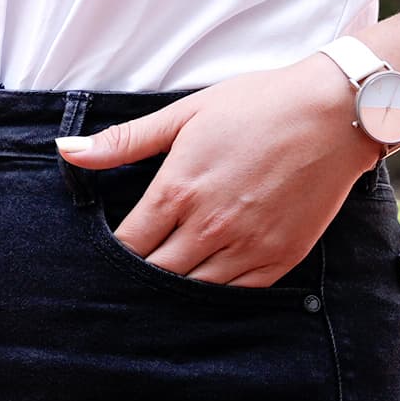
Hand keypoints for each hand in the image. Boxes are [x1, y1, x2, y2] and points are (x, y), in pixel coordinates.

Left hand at [56, 53, 377, 286]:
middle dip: (138, 274)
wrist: (333, 113)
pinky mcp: (280, 258)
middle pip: (156, 274)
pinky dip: (215, 293)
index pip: (128, 244)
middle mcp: (209, 226)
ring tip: (160, 286)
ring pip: (193, 290)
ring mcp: (247, 246)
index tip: (108, 252)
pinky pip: (236, 294)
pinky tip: (204, 284)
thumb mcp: (184, 113)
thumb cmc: (256, 105)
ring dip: (173, 288)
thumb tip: (66, 150)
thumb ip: (124, 141)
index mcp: (178, 190)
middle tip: (128, 275)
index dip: (113, 253)